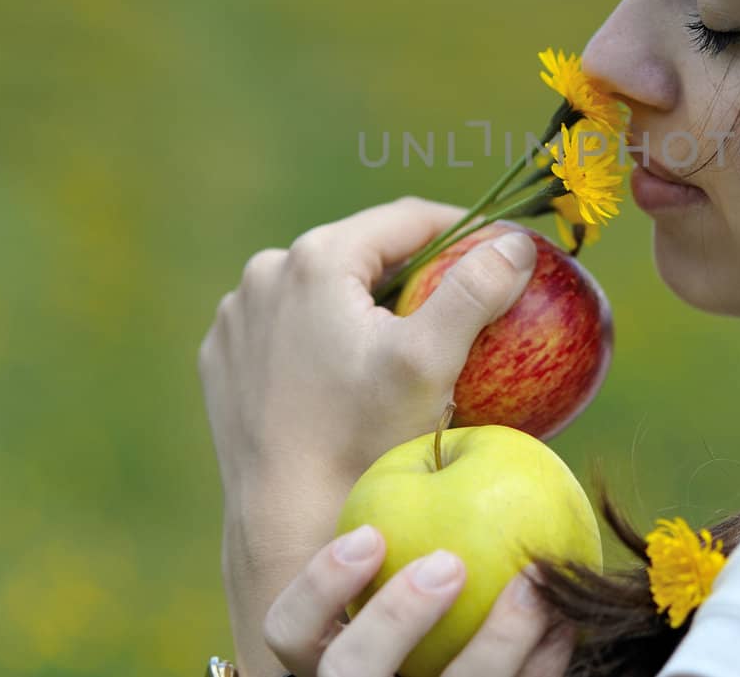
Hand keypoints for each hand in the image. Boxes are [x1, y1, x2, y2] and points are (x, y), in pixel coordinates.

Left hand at [198, 196, 538, 512]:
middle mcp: (265, 273)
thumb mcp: (430, 360)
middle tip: (461, 305)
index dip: (464, 230)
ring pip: (323, 290)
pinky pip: (287, 329)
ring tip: (409, 343)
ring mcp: (237, 316)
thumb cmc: (361, 438)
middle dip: (416, 271)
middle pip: (364, 254)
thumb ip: (476, 289)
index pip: (408, 219)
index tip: (500, 255)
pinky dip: (322, 337)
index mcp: (316, 257)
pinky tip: (353, 375)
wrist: (282, 519)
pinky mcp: (223, 357)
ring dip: (366, 304)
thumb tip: (516, 242)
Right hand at [263, 526, 574, 676]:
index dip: (319, 588)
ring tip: (534, 581)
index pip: (287, 632)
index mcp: (327, 651)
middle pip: (350, 675)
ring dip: (495, 643)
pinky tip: (568, 616)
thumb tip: (440, 415)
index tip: (372, 535)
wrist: (467, 661)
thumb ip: (409, 508)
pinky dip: (542, 663)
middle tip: (450, 563)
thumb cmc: (444, 586)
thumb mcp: (409, 551)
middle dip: (395, 619)